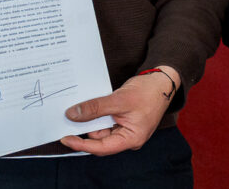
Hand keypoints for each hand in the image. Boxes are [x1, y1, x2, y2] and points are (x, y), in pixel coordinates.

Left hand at [61, 66, 179, 154]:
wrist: (163, 81)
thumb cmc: (149, 92)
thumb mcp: (119, 100)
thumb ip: (95, 108)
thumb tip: (73, 115)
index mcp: (131, 139)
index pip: (101, 147)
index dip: (81, 144)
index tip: (65, 138)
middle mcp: (129, 138)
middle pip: (100, 139)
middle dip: (86, 128)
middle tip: (70, 116)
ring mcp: (127, 130)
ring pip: (102, 129)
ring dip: (92, 119)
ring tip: (84, 107)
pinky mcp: (125, 121)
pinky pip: (107, 122)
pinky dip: (99, 114)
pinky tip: (93, 106)